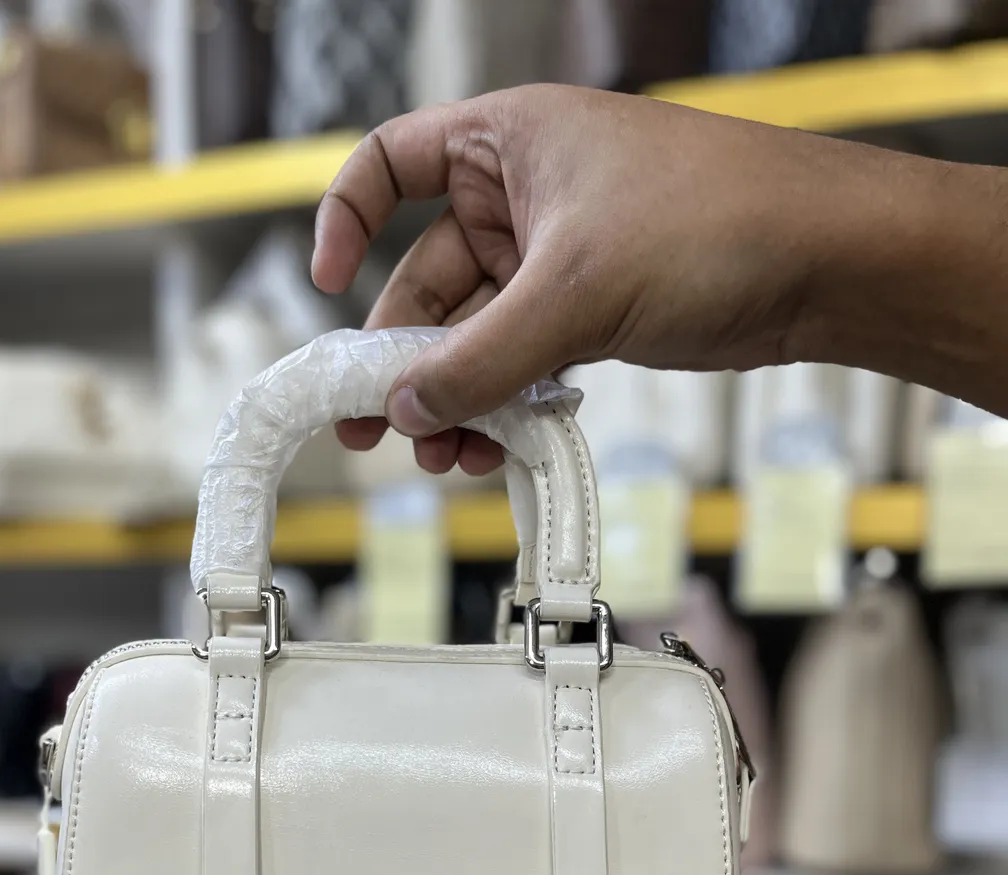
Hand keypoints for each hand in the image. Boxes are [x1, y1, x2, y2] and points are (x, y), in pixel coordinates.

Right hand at [314, 85, 1007, 470]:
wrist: (823, 264)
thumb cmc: (716, 220)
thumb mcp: (575, 292)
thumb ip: (479, 359)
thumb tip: (407, 406)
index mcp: (507, 145)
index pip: (391, 163)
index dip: (346, 219)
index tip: (325, 282)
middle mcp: (524, 197)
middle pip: (424, 280)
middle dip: (401, 358)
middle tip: (373, 427)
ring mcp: (556, 260)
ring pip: (473, 336)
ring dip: (453, 397)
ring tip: (448, 455)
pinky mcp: (590, 313)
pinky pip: (519, 363)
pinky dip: (503, 405)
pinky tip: (497, 447)